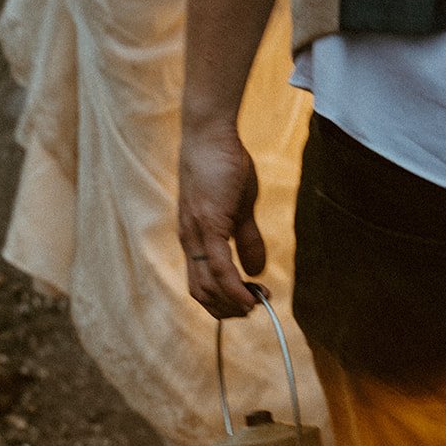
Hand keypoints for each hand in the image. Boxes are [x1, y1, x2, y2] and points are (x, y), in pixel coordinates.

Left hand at [178, 126, 264, 317]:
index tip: (248, 304)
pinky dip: (233, 287)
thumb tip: (255, 270)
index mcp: (195, 240)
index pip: (201, 285)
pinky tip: (250, 295)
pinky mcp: (208, 225)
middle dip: (228, 309)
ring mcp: (196, 235)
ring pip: (208, 286)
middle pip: (201, 293)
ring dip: (232, 302)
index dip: (223, 302)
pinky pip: (218, 267)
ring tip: (256, 305)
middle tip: (254, 309)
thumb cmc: (225, 166)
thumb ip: (246, 240)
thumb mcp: (240, 208)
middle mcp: (190, 242)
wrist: (210, 136)